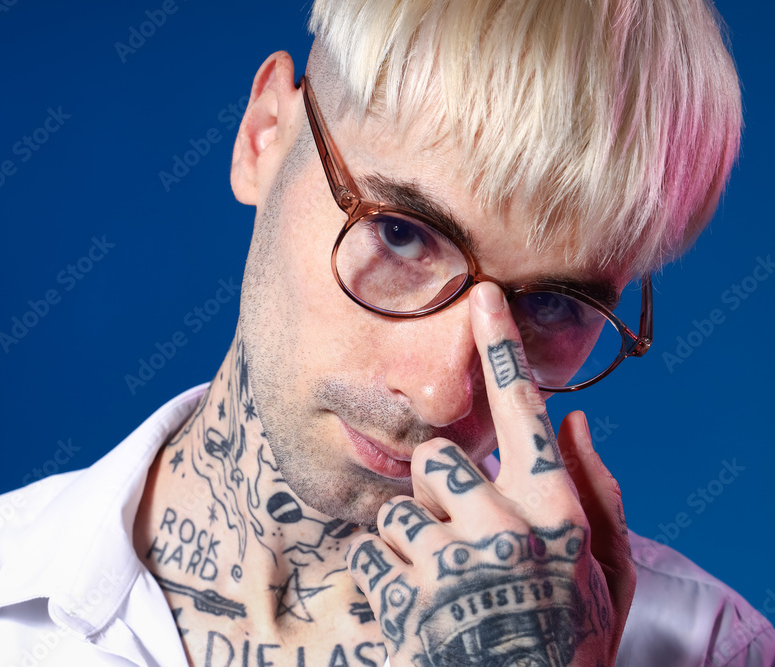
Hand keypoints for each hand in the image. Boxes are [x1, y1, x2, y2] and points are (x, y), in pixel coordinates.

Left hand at [346, 282, 635, 666]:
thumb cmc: (570, 643)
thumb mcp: (609, 577)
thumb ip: (598, 496)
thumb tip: (576, 423)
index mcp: (557, 516)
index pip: (525, 415)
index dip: (504, 352)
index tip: (483, 300)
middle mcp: (506, 530)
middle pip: (436, 462)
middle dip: (437, 496)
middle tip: (459, 539)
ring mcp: (454, 566)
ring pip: (395, 510)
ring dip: (409, 544)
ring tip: (442, 586)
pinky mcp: (409, 600)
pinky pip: (369, 555)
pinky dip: (384, 580)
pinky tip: (418, 607)